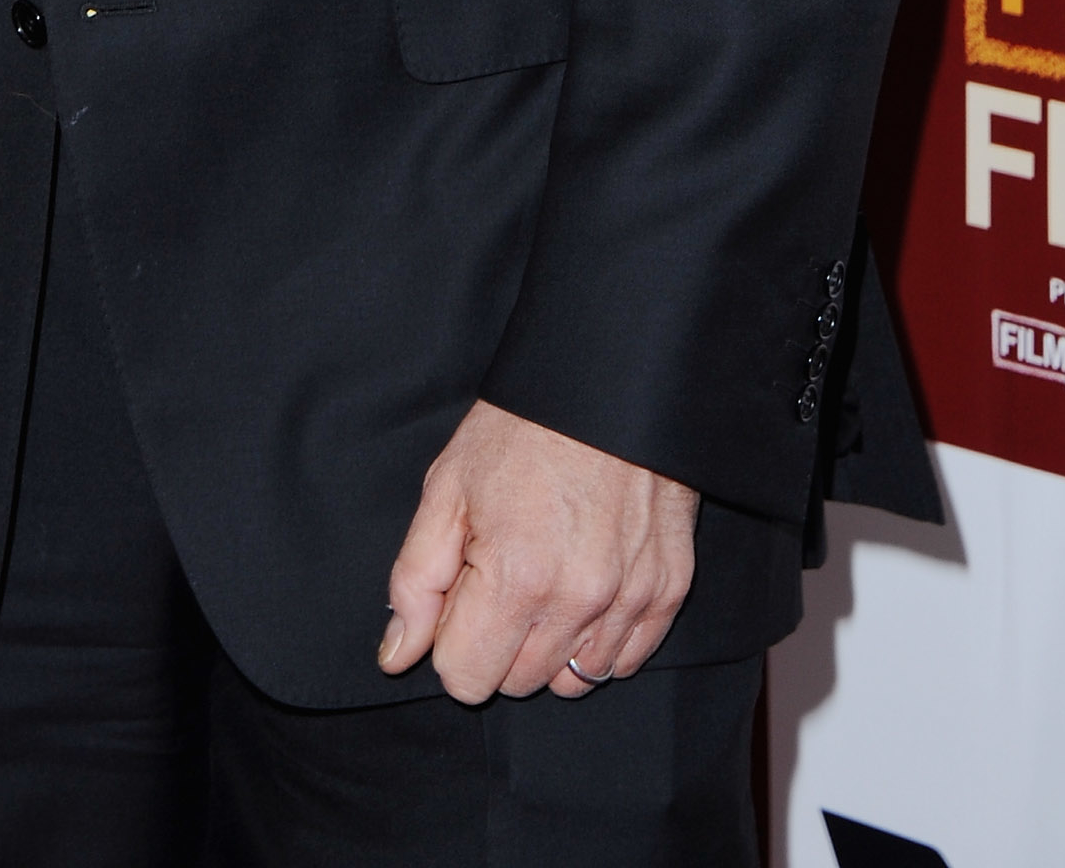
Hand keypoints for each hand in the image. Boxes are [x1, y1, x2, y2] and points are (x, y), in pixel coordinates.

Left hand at [379, 401, 697, 704]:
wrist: (608, 382)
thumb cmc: (521, 430)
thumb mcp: (446, 488)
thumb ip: (415, 581)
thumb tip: (396, 655)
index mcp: (515, 578)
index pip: (466, 679)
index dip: (451, 640)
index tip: (460, 593)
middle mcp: (578, 602)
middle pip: (517, 683)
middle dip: (497, 639)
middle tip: (500, 571)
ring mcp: (630, 600)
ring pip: (572, 680)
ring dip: (549, 644)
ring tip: (545, 575)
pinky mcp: (668, 591)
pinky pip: (624, 660)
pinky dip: (598, 638)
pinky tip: (584, 583)